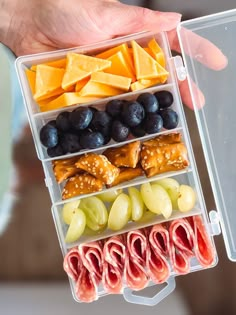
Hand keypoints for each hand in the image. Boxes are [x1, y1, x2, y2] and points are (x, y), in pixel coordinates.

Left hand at [0, 0, 226, 108]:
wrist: (27, 25)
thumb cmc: (63, 10)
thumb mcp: (105, 14)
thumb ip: (138, 22)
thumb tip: (175, 20)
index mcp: (132, 38)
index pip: (170, 44)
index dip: (194, 52)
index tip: (216, 62)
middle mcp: (123, 60)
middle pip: (156, 76)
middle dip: (178, 89)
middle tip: (195, 104)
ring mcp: (107, 79)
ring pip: (135, 96)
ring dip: (151, 110)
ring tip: (168, 123)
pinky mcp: (90, 91)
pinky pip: (108, 107)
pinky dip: (118, 119)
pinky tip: (129, 129)